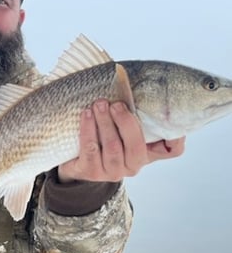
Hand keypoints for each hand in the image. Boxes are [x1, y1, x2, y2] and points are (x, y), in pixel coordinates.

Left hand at [58, 99, 184, 182]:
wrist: (77, 158)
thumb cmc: (103, 134)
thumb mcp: (122, 126)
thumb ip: (134, 111)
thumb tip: (135, 81)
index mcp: (147, 153)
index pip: (172, 149)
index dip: (176, 135)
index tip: (167, 112)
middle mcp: (132, 165)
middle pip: (137, 147)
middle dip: (126, 122)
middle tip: (116, 104)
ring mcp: (112, 171)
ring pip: (113, 148)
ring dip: (105, 122)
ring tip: (99, 104)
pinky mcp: (91, 172)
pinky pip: (91, 150)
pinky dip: (88, 130)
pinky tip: (86, 114)